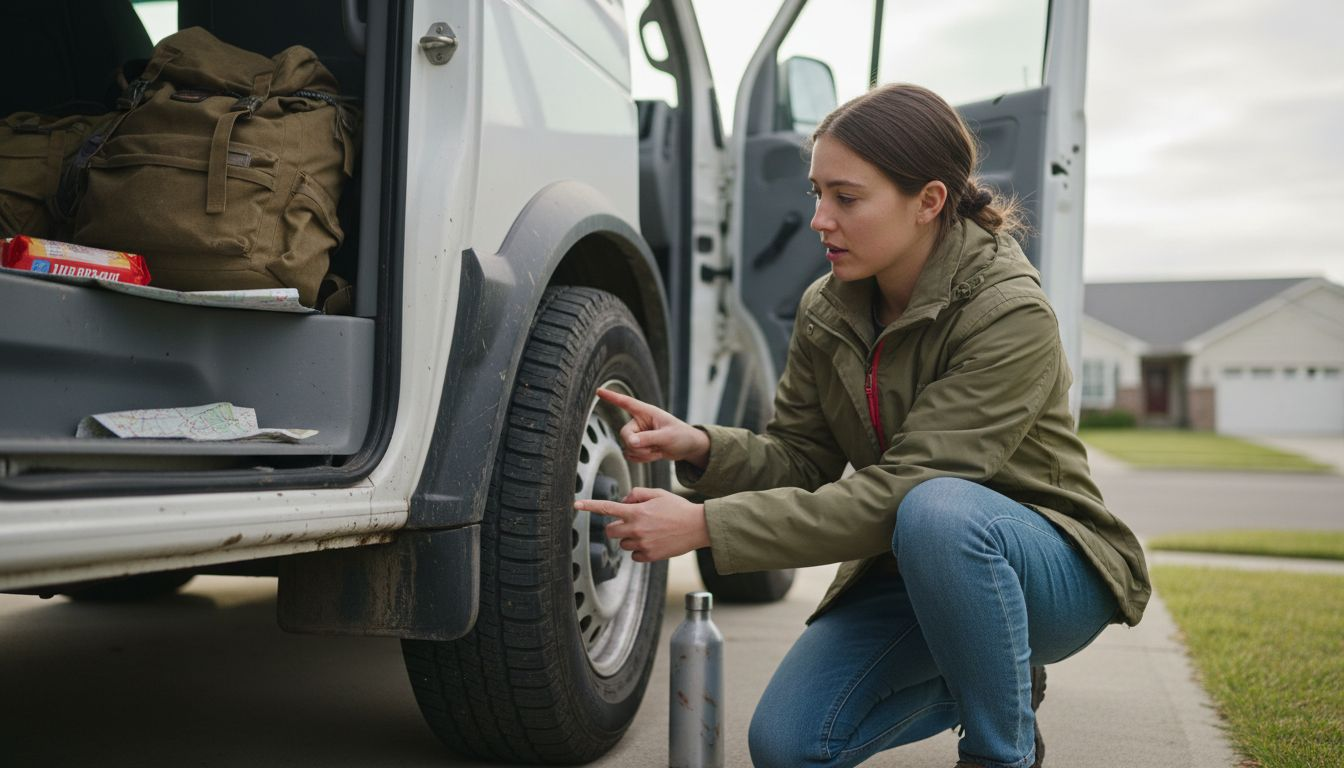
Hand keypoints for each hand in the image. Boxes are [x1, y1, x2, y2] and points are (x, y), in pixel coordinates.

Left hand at [574, 487, 708, 562]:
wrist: (698, 526)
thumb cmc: (678, 508)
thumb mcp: (657, 493)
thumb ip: (637, 494)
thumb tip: (624, 501)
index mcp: (636, 511)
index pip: (607, 508)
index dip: (589, 506)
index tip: (576, 504)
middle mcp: (636, 528)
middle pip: (610, 531)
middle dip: (615, 527)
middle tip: (629, 523)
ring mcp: (642, 544)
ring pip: (623, 544)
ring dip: (629, 538)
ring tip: (648, 532)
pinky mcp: (650, 556)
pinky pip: (634, 556)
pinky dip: (640, 550)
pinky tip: (653, 542)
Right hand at [597, 387, 710, 467]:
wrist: (687, 447)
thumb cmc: (681, 436)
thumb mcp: (668, 436)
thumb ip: (649, 438)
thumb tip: (631, 443)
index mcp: (646, 412)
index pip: (626, 403)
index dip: (612, 397)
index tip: (598, 391)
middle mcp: (639, 422)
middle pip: (624, 435)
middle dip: (638, 445)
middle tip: (655, 447)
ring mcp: (638, 435)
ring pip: (627, 447)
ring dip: (643, 454)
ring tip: (658, 449)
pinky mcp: (638, 446)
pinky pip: (631, 455)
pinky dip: (642, 459)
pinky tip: (655, 454)